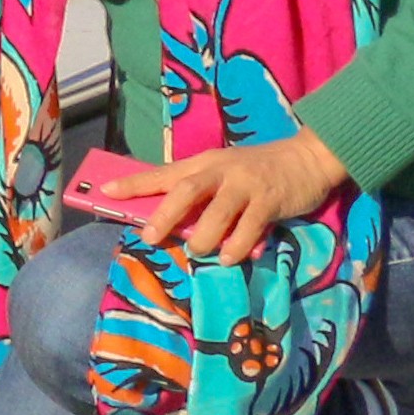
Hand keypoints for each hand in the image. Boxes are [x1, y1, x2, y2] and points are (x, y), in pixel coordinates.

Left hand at [137, 132, 351, 260]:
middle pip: (187, 190)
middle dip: (165, 214)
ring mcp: (246, 184)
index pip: (164, 173)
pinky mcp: (271, 199)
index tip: (106, 191)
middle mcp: (221, 170)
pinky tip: (230, 257)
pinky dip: (238, 244)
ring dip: (204, 236)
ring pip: (218, 211)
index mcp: (205, 163)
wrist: (307, 158)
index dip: (135, 183)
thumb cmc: (258, 171)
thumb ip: (203, 197)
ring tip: (197, 251)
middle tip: (149, 236)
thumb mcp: (225, 174)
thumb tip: (172, 227)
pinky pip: (250, 225)